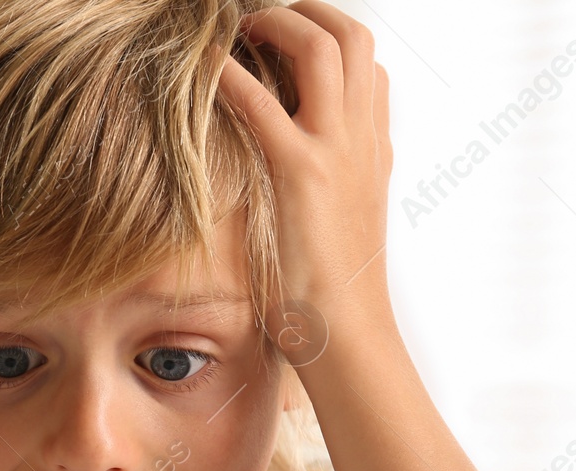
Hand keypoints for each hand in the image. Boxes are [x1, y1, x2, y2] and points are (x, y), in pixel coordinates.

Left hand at [216, 1, 392, 328]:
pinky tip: (202, 67)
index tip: (292, 42)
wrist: (348, 334)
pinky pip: (261, 102)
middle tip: (261, 18)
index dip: (334, 43)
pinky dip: (227, 73)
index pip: (372, 71)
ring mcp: (336, 153)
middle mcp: (362, 142)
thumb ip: (332, 192)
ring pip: (324, 47)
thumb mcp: (344, 228)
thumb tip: (301, 190)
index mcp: (373, 154)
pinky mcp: (301, 174)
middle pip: (355, 39)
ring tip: (238, 30)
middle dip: (308, 12)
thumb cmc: (333, 296)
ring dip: (276, 25)